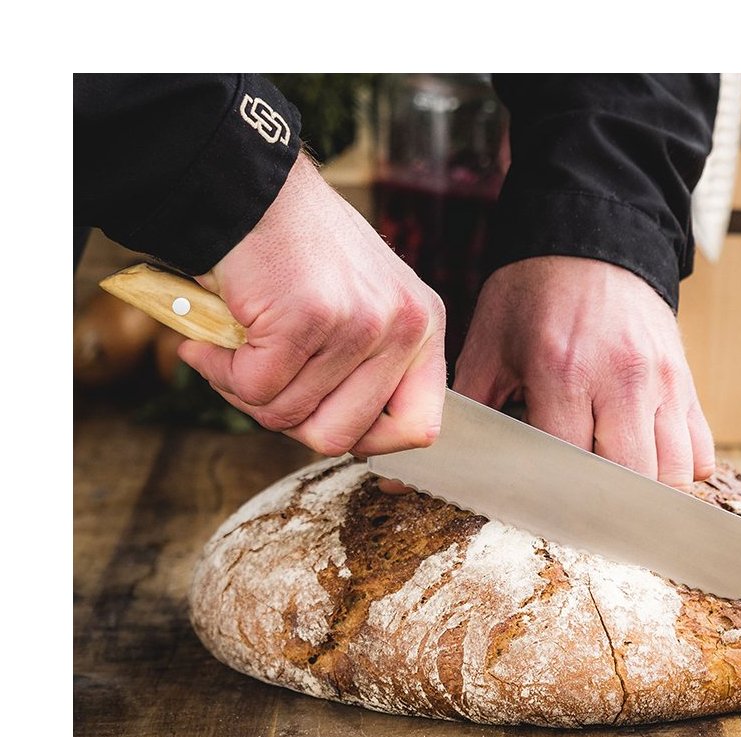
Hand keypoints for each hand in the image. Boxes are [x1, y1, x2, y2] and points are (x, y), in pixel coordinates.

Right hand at [177, 153, 445, 456]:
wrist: (246, 185)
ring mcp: (359, 323)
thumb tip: (343, 437)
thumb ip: (367, 366)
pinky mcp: (307, 319)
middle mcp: (403, 325)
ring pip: (288, 415)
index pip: (419, 427)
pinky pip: (254, 389)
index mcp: (424, 326)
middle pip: (339, 436)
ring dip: (245, 390)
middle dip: (287, 419)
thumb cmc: (296, 249)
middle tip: (262, 380)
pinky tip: (212, 337)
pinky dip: (221, 371)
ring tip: (236, 345)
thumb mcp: (362, 302)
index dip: (370, 444)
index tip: (329, 426)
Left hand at [453, 256, 714, 484]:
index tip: (538, 510)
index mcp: (565, 371)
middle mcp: (623, 379)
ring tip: (613, 493)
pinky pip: (701, 452)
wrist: (592, 238)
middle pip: (630, 481)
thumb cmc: (533, 294)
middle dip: (603, 507)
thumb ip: (466, 406)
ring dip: (644, 494)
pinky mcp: (686, 382)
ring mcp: (664, 382)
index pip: (569, 466)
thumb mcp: (488, 342)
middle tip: (578, 513)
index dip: (552, 499)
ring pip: (673, 474)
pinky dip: (679, 471)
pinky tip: (646, 465)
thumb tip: (428, 463)